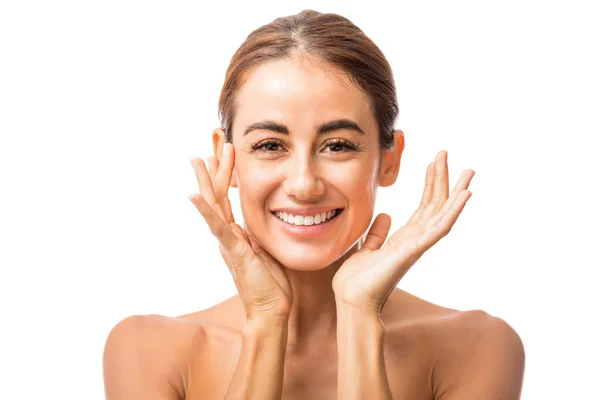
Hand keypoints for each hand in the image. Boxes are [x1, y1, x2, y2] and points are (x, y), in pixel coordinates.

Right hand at [189, 142, 291, 320]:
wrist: (270, 309)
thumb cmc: (271, 283)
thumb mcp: (266, 249)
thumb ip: (258, 233)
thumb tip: (261, 218)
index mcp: (236, 232)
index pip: (227, 196)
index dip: (226, 173)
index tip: (225, 151)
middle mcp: (227, 234)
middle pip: (217, 194)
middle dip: (215, 167)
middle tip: (212, 142)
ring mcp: (228, 242)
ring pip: (214, 205)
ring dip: (208, 180)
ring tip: (199, 157)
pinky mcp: (233, 250)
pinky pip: (217, 226)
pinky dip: (205, 210)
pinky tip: (194, 194)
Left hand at [332, 150, 474, 313]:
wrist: (351, 300)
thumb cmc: (357, 280)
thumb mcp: (366, 249)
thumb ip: (377, 233)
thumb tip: (386, 215)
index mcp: (405, 239)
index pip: (423, 207)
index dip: (429, 184)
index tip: (432, 163)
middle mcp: (416, 240)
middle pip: (435, 205)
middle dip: (443, 179)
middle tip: (447, 154)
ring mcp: (418, 245)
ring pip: (442, 213)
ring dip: (455, 191)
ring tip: (468, 171)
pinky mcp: (414, 250)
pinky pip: (439, 228)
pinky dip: (453, 211)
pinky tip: (464, 195)